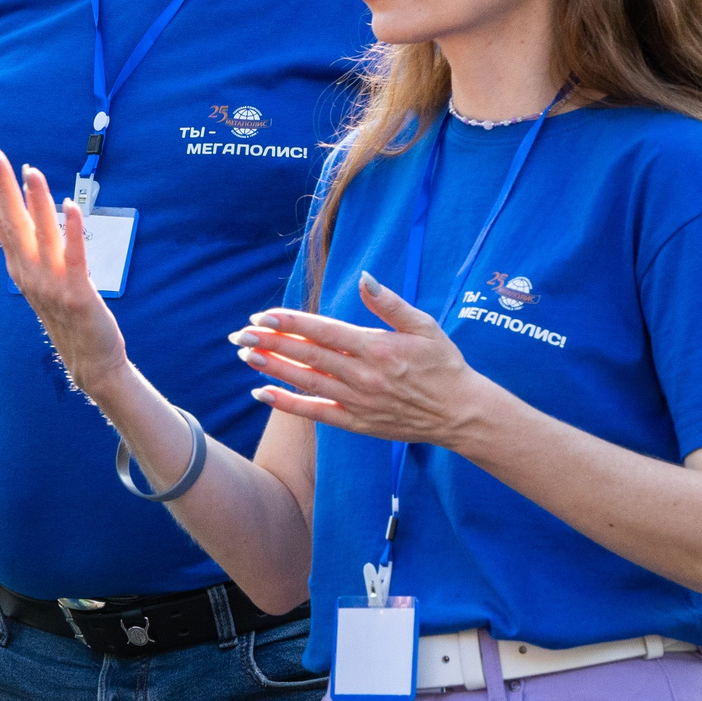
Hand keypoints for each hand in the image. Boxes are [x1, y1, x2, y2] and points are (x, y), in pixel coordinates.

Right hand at [0, 145, 127, 390]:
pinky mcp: (77, 295)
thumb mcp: (42, 281)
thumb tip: (29, 210)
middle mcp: (29, 275)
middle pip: (11, 223)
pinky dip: (71, 230)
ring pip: (41, 235)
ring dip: (36, 201)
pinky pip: (74, 257)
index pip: (1, 222)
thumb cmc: (68, 317)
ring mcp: (51, 286)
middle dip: (2, 186)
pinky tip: (70, 206)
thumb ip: (33, 250)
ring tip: (32, 170)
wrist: (89, 361)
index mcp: (20, 269)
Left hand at [233, 273, 508, 448]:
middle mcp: (363, 375)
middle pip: (307, 356)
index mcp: (377, 347)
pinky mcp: (357, 422)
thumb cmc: (443, 364)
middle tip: (241, 332)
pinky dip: (287, 403)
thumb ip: (390, 303)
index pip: (324, 331)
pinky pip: (316, 412)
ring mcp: (358, 401)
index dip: (291, 322)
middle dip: (271, 342)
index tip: (264, 314)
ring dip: (272, 368)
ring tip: (245, 354)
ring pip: (306, 382)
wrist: (460, 413)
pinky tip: (262, 393)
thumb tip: (364, 278)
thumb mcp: (424, 325)